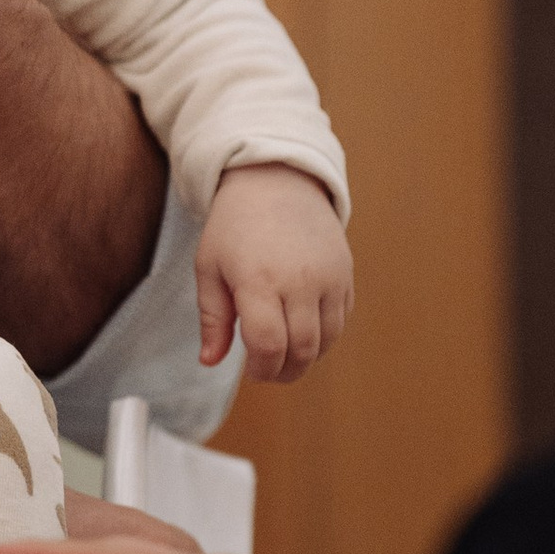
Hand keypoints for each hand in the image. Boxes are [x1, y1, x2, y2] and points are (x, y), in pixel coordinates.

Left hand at [196, 164, 352, 380]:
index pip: (268, 344)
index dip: (261, 369)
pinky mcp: (345, 274)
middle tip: (267, 370)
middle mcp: (299, 280)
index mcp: (258, 279)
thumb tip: (210, 362)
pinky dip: (324, 337)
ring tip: (284, 353)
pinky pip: (341, 321)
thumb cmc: (234, 226)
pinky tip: (302, 329)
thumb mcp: (209, 267)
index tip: (251, 370)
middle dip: (284, 372)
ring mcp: (328, 277)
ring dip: (306, 358)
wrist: (277, 181)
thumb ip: (212, 318)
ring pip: (326, 341)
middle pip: (301, 350)